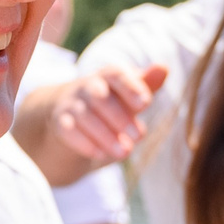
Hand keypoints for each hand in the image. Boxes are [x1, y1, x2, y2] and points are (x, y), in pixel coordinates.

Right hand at [49, 65, 167, 164]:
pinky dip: (83, 143)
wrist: (71, 117)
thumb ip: (146, 84)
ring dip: (105, 135)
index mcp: (107, 76)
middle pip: (100, 97)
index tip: (145, 104)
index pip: (117, 74)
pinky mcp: (59, 123)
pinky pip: (68, 130)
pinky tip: (100, 155)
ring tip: (124, 153)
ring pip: (84, 116)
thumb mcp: (128, 94)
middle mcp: (87, 86)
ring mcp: (70, 104)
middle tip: (139, 137)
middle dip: (120, 117)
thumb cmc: (110, 104)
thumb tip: (164, 68)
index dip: (131, 87)